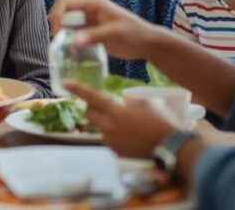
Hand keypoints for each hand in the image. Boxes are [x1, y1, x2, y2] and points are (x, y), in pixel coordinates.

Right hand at [49, 0, 157, 59]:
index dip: (56, 15)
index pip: (64, 3)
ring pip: (66, 26)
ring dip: (61, 36)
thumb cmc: (134, 33)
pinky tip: (69, 54)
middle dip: (56, 27)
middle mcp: (86, 9)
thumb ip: (94, 35)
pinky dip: (68, 43)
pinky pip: (73, 35)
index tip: (56, 33)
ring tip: (60, 51)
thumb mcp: (114, 33)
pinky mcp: (89, 33)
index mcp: (91, 2)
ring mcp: (87, 21)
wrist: (146, 44)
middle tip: (57, 45)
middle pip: (62, 14)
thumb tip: (74, 41)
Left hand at [64, 80, 178, 158]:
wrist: (168, 146)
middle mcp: (108, 126)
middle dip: (92, 108)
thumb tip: (119, 103)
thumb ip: (126, 102)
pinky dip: (115, 136)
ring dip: (107, 124)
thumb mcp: (143, 104)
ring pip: (101, 128)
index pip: (92, 97)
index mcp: (115, 111)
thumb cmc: (158, 121)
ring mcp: (110, 141)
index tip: (65, 82)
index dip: (78, 89)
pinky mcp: (115, 151)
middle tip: (105, 106)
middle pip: (90, 114)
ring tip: (127, 126)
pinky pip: (109, 140)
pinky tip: (130, 137)